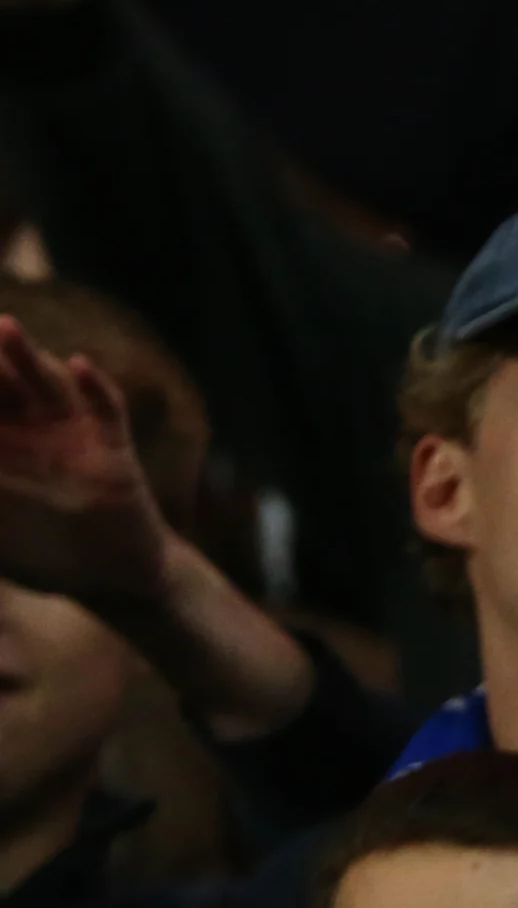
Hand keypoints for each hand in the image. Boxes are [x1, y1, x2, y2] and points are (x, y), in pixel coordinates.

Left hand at [0, 316, 172, 604]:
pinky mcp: (112, 448)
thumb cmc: (48, 562)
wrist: (116, 580)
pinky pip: (106, 410)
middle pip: (0, 382)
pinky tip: (80, 365)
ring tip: (6, 327)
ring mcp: (71, 435)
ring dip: (27, 355)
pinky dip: (96, 388)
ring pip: (46, 384)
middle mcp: (30, 432)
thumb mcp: (0, 537)